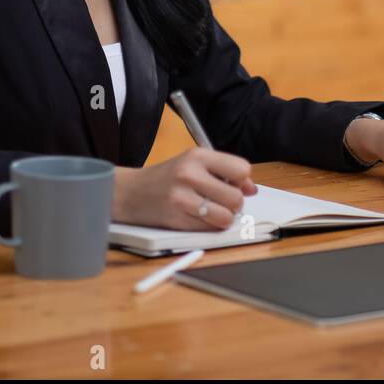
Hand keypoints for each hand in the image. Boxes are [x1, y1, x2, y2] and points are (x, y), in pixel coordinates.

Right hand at [112, 148, 257, 230]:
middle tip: (221, 201)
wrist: (131, 192)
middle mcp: (189, 174)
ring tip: (212, 211)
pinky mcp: (177, 219)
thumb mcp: (194, 164)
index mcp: (197, 155)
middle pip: (236, 197)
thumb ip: (224, 172)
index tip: (233, 184)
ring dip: (224, 218)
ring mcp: (182, 198)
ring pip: (226, 217)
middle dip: (234, 204)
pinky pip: (209, 229)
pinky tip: (197, 218)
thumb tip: (252, 189)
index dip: (241, 181)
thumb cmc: (167, 178)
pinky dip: (209, 227)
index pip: (241, 169)